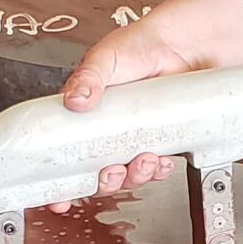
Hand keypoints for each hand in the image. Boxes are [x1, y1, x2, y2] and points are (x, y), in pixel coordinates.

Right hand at [55, 0, 242, 206]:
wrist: (185, 43)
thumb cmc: (139, 44)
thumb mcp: (105, 58)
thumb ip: (87, 78)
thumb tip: (75, 101)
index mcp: (85, 116)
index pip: (64, 155)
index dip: (59, 183)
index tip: (57, 200)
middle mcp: (107, 131)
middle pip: (97, 173)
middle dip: (104, 182)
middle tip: (112, 172)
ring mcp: (134, 137)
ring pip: (128, 175)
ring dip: (134, 177)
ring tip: (144, 161)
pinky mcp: (160, 139)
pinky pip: (156, 167)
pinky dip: (159, 170)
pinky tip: (162, 161)